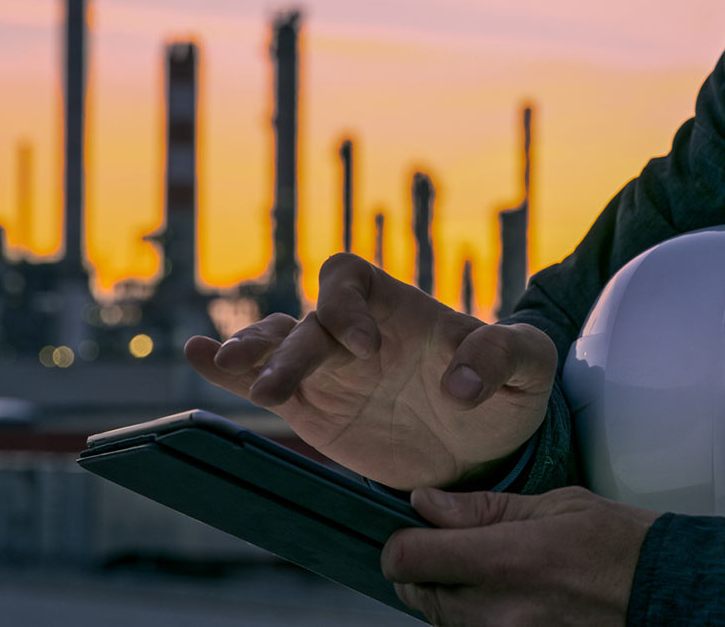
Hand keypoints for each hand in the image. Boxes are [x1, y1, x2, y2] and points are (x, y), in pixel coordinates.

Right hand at [183, 253, 556, 488]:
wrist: (487, 448)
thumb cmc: (509, 393)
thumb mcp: (529, 368)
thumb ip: (505, 356)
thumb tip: (459, 385)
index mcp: (399, 309)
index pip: (350, 277)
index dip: (346, 305)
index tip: (365, 350)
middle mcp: (355, 333)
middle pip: (305, 322)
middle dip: (290, 350)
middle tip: (279, 388)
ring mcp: (330, 371)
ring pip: (273, 346)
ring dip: (248, 355)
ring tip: (222, 367)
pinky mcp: (315, 410)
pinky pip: (262, 382)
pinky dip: (226, 370)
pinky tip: (194, 357)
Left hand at [382, 486, 660, 625]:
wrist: (668, 595)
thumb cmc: (619, 544)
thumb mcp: (554, 505)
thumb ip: (482, 509)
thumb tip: (425, 503)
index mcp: (504, 561)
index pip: (407, 559)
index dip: (401, 542)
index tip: (419, 529)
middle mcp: (495, 612)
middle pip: (418, 593)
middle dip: (429, 567)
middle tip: (465, 547)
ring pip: (442, 619)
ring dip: (453, 595)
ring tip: (499, 572)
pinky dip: (478, 616)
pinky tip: (513, 597)